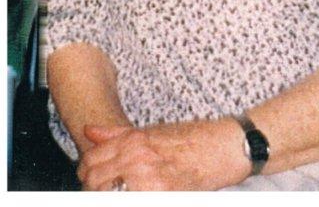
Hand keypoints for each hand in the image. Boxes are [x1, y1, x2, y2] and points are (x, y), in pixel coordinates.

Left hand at [77, 117, 249, 190]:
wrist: (223, 148)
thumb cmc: (192, 137)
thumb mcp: (152, 130)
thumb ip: (117, 134)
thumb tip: (89, 131)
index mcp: (134, 141)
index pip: (91, 160)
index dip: (85, 171)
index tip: (90, 176)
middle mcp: (137, 159)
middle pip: (94, 181)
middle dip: (92, 187)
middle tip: (101, 189)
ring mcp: (148, 181)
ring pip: (107, 195)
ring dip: (107, 194)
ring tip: (118, 191)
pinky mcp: (162, 196)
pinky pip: (130, 199)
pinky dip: (126, 197)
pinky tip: (135, 193)